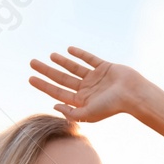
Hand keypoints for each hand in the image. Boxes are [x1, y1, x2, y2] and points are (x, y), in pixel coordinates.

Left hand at [29, 48, 146, 122]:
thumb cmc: (112, 106)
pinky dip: (80, 54)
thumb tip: (54, 105)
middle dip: (46, 71)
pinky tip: (69, 49)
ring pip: (74, 68)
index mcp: (82, 101)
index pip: (58, 92)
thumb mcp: (89, 114)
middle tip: (32, 62)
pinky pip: (90, 59)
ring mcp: (96, 78)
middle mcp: (87, 90)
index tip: (31, 78)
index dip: (44, 85)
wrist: (133, 94)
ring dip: (62, 61)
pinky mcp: (105, 68)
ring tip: (50, 55)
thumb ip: (71, 113)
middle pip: (62, 79)